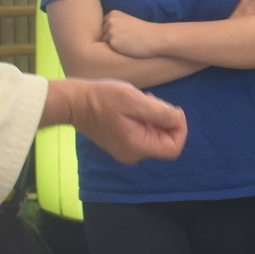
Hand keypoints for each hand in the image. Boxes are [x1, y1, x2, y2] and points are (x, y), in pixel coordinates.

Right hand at [68, 78, 187, 163]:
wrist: (74, 102)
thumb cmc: (103, 99)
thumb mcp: (136, 101)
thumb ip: (161, 113)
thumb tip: (178, 119)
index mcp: (138, 148)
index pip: (174, 148)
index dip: (180, 129)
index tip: (173, 110)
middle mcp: (133, 155)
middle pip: (165, 140)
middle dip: (165, 119)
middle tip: (152, 100)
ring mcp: (126, 150)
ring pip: (154, 135)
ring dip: (154, 116)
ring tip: (142, 100)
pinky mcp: (121, 142)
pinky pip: (142, 133)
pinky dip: (145, 119)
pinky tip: (134, 105)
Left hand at [101, 10, 164, 59]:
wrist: (156, 38)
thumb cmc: (144, 32)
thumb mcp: (127, 22)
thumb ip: (115, 24)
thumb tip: (102, 34)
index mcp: (113, 14)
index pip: (103, 26)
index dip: (113, 32)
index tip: (125, 33)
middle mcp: (110, 21)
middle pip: (103, 33)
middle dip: (112, 38)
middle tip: (127, 39)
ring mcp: (110, 31)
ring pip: (104, 42)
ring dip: (113, 45)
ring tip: (128, 43)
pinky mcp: (112, 42)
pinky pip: (108, 49)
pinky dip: (116, 50)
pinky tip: (127, 48)